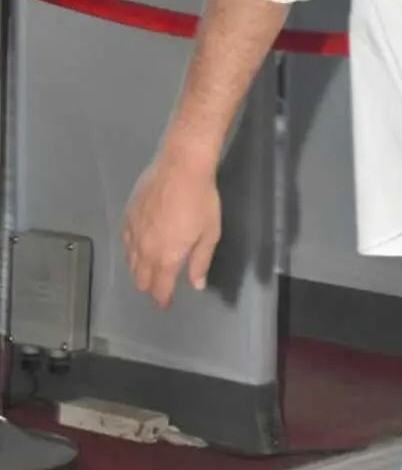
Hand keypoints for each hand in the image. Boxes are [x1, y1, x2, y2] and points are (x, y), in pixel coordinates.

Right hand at [122, 148, 221, 307]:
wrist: (180, 165)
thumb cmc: (201, 199)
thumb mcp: (209, 232)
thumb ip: (200, 261)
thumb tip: (196, 284)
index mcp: (166, 257)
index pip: (159, 288)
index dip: (162, 299)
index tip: (165, 304)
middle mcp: (145, 249)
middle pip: (140, 278)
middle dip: (149, 287)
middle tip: (159, 287)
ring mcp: (133, 232)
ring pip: (130, 262)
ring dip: (138, 270)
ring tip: (148, 271)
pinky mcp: (127, 216)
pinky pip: (124, 242)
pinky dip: (130, 251)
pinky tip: (136, 248)